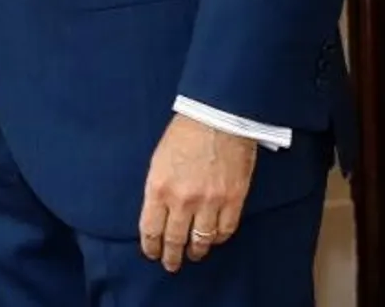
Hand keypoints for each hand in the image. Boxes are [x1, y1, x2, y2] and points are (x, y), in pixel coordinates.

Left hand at [139, 113, 257, 270]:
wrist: (218, 118)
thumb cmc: (184, 134)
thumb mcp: (158, 161)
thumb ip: (157, 189)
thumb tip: (157, 213)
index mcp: (158, 188)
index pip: (151, 229)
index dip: (151, 247)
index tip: (152, 254)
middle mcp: (182, 200)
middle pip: (175, 240)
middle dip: (171, 256)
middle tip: (171, 265)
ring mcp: (209, 202)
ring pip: (201, 240)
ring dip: (195, 251)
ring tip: (193, 255)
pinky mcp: (233, 200)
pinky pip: (225, 230)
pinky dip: (217, 238)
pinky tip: (213, 239)